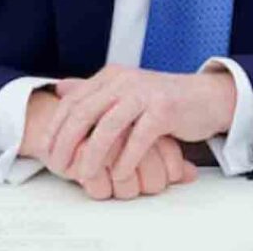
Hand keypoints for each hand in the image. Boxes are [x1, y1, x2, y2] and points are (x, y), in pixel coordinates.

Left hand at [42, 65, 236, 183]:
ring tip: (86, 176)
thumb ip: (95, 91)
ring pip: (108, 127)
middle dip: (66, 143)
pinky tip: (119, 174)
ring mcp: (146, 93)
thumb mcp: (125, 91)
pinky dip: (125, 160)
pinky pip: (138, 138)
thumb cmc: (162, 101)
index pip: (73, 101)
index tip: (47, 152)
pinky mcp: (165, 109)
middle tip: (59, 168)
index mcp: (112, 75)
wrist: (205, 98)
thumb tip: (61, 89)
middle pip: (84, 112)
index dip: (56, 128)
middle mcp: (126, 80)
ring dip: (93, 156)